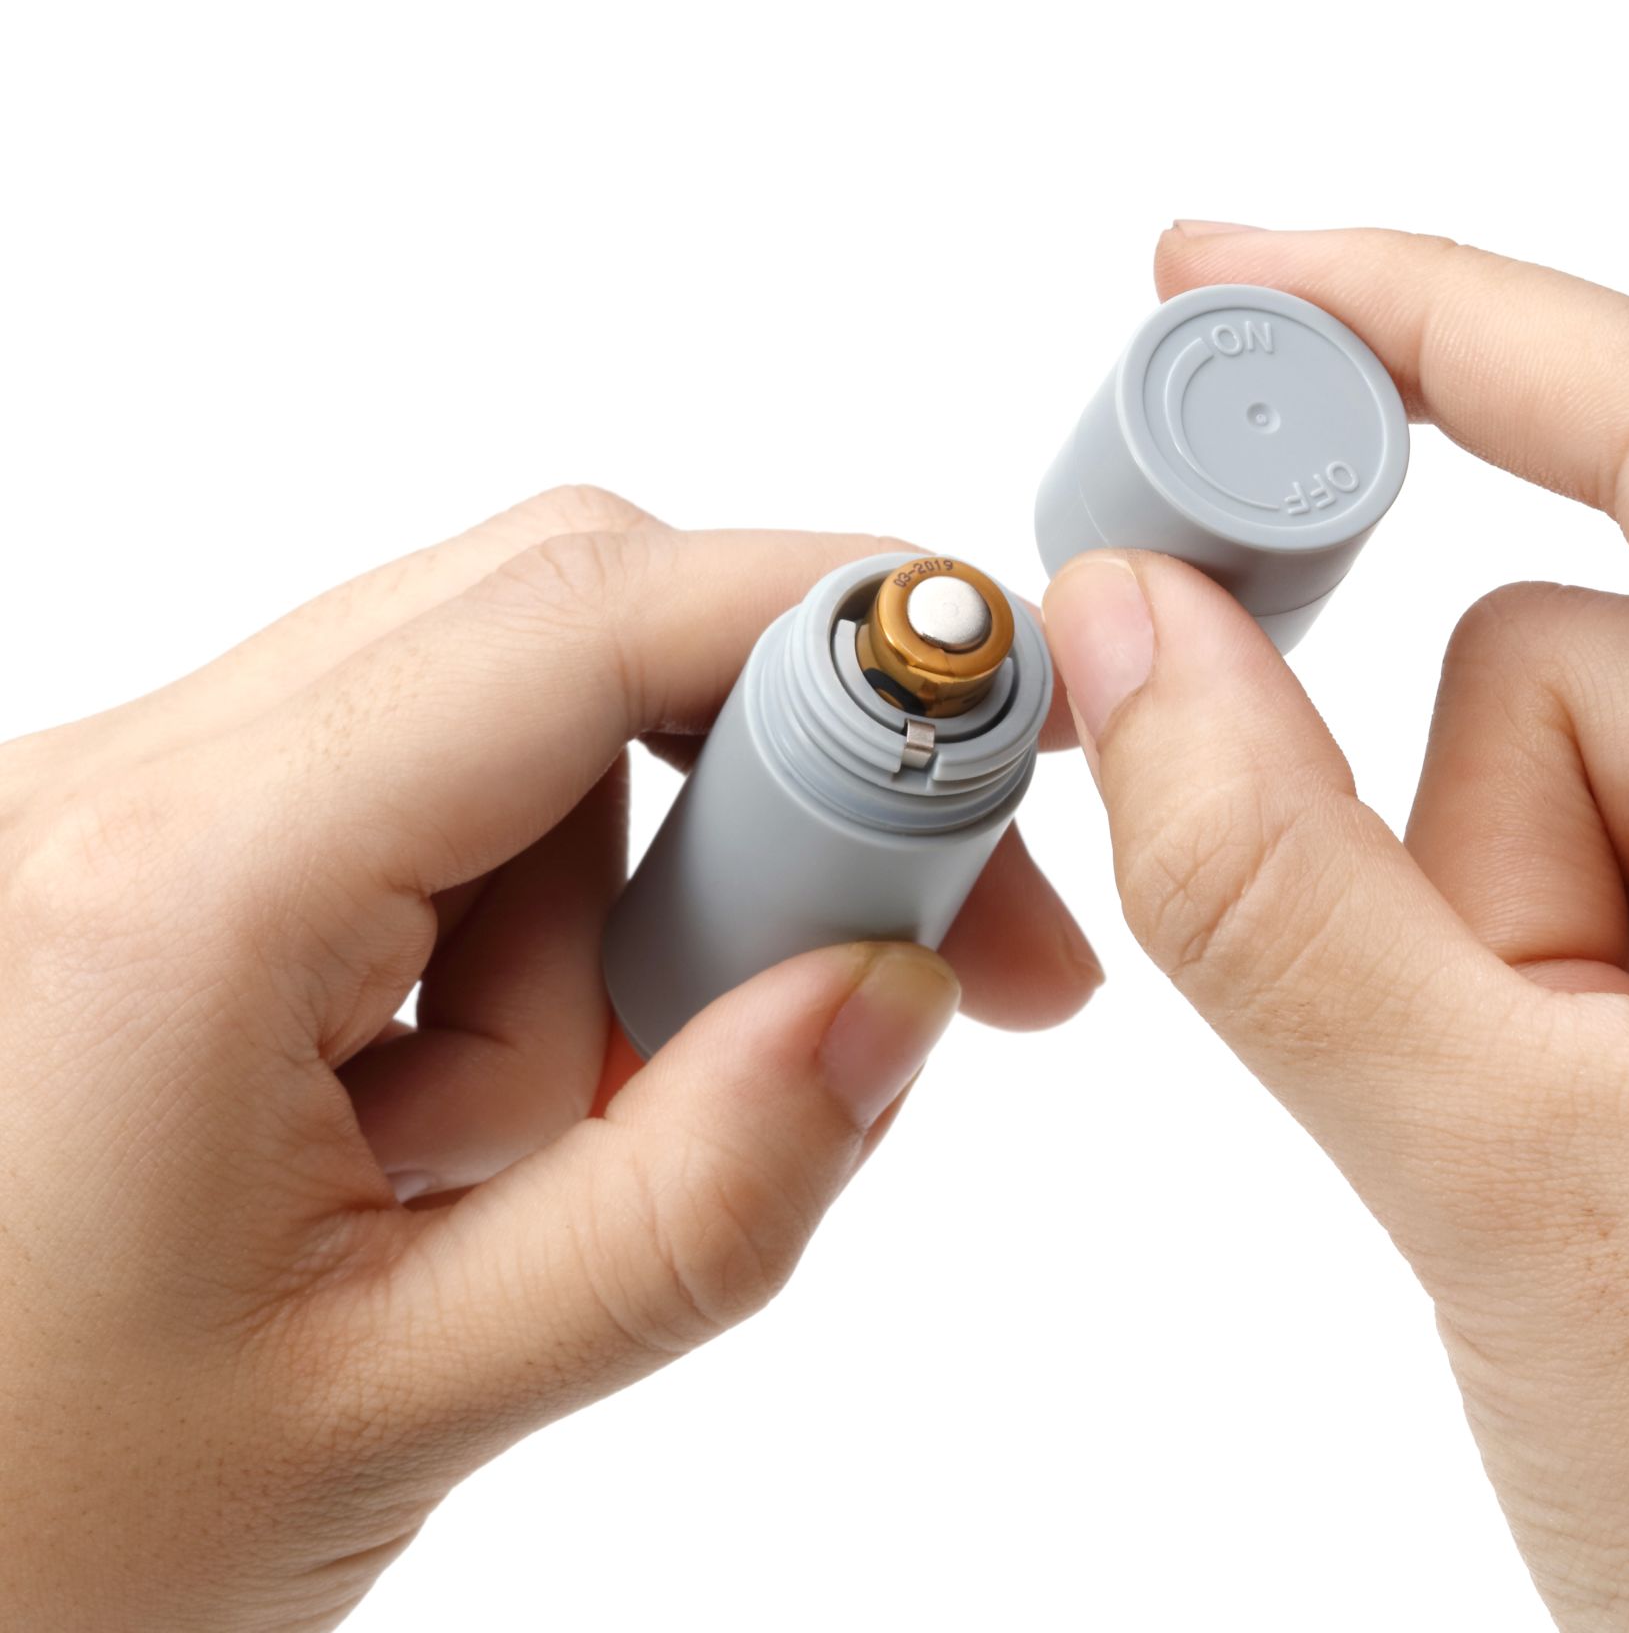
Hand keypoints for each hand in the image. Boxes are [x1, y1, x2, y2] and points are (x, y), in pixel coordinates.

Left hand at [0, 488, 1097, 1631]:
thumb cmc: (13, 1546)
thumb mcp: (395, 1407)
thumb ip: (686, 1208)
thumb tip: (891, 1004)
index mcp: (174, 895)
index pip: (575, 630)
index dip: (825, 622)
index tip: (996, 695)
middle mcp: (128, 790)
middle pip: (555, 628)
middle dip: (753, 776)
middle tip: (868, 960)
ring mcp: (133, 808)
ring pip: (505, 726)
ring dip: (607, 909)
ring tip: (526, 1151)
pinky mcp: (164, 859)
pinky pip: (424, 803)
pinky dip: (521, 926)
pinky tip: (453, 1113)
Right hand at [1044, 225, 1628, 1629]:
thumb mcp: (1500, 1173)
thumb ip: (1269, 888)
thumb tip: (1115, 630)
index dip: (1421, 311)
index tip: (1212, 264)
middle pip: (1568, 643)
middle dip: (1458, 830)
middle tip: (1462, 997)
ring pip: (1549, 766)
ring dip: (1497, 935)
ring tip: (1575, 1137)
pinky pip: (1562, 850)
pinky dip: (1520, 961)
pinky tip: (1597, 1124)